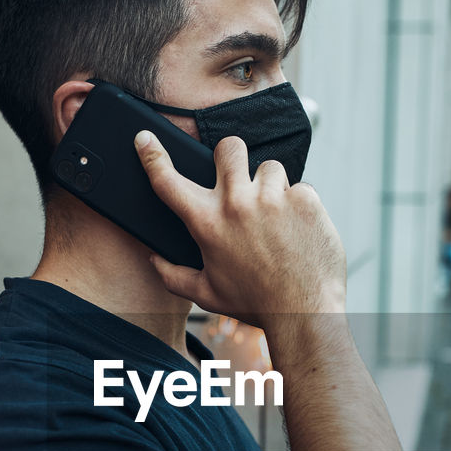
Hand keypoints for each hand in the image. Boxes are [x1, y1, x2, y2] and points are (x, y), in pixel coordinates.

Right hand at [134, 129, 346, 325]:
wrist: (304, 312)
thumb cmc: (255, 304)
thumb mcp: (207, 294)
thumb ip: (173, 276)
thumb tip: (154, 260)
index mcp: (207, 223)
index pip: (169, 181)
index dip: (152, 155)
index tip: (145, 138)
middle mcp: (237, 203)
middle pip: (228, 148)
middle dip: (231, 158)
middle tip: (239, 179)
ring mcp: (273, 197)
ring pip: (269, 167)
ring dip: (270, 186)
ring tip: (275, 218)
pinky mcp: (305, 199)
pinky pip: (300, 187)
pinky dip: (299, 206)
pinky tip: (298, 231)